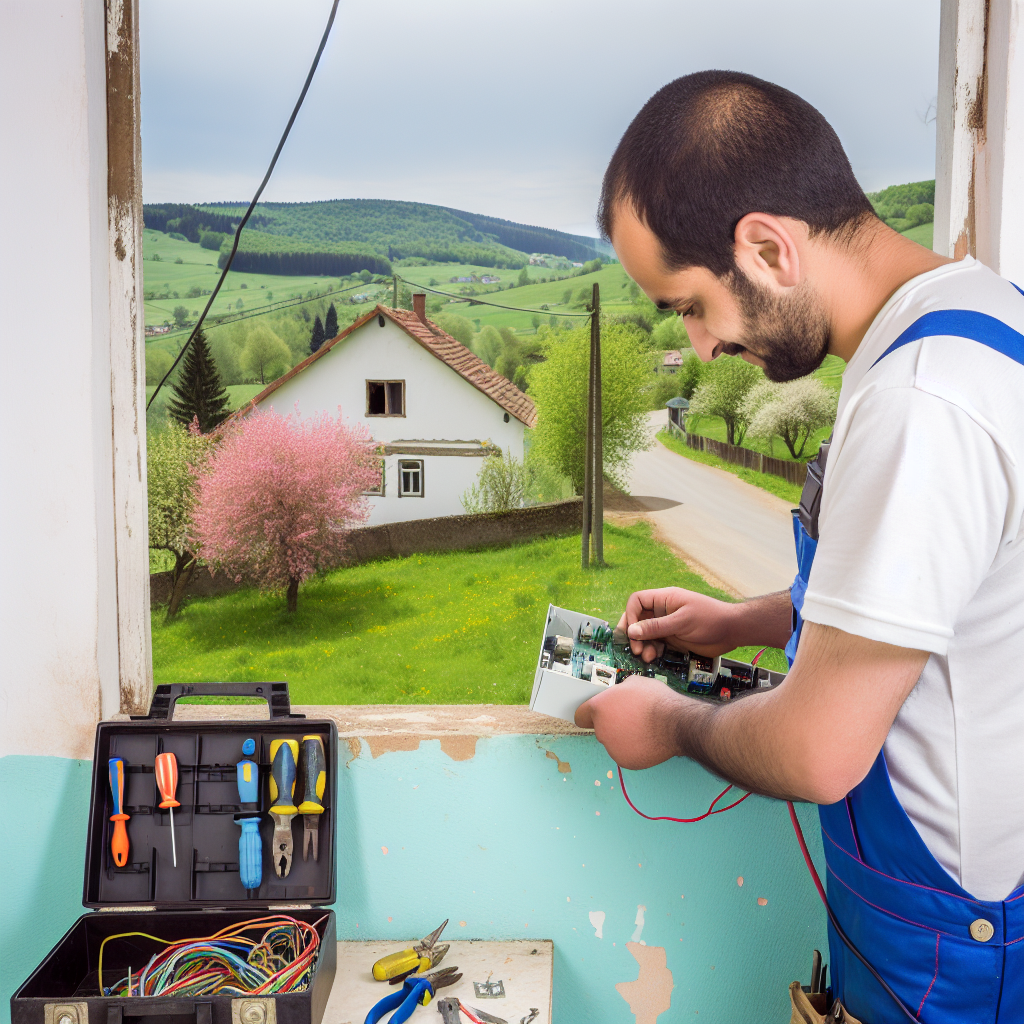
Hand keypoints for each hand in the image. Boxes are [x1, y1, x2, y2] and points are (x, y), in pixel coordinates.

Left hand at [574, 675, 688, 768]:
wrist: (675, 723)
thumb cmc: (655, 700)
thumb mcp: (633, 683)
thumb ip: (618, 692)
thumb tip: (618, 696)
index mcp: (599, 708)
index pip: (581, 715)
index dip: (589, 714)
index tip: (597, 715)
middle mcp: (601, 730)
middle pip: (600, 728)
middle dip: (611, 724)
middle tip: (630, 719)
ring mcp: (612, 748)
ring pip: (613, 742)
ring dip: (623, 737)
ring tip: (643, 729)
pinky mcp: (624, 761)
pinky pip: (625, 754)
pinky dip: (633, 749)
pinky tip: (646, 740)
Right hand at [618, 587, 738, 661]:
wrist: (732, 631)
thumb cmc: (710, 619)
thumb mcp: (682, 622)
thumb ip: (657, 627)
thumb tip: (631, 631)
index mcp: (664, 599)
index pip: (637, 601)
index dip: (630, 614)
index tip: (631, 631)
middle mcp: (663, 611)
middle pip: (638, 619)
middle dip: (633, 634)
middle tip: (635, 648)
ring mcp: (667, 626)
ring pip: (645, 634)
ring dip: (642, 645)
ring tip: (646, 657)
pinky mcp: (673, 639)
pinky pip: (656, 644)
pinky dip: (652, 651)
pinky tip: (654, 658)